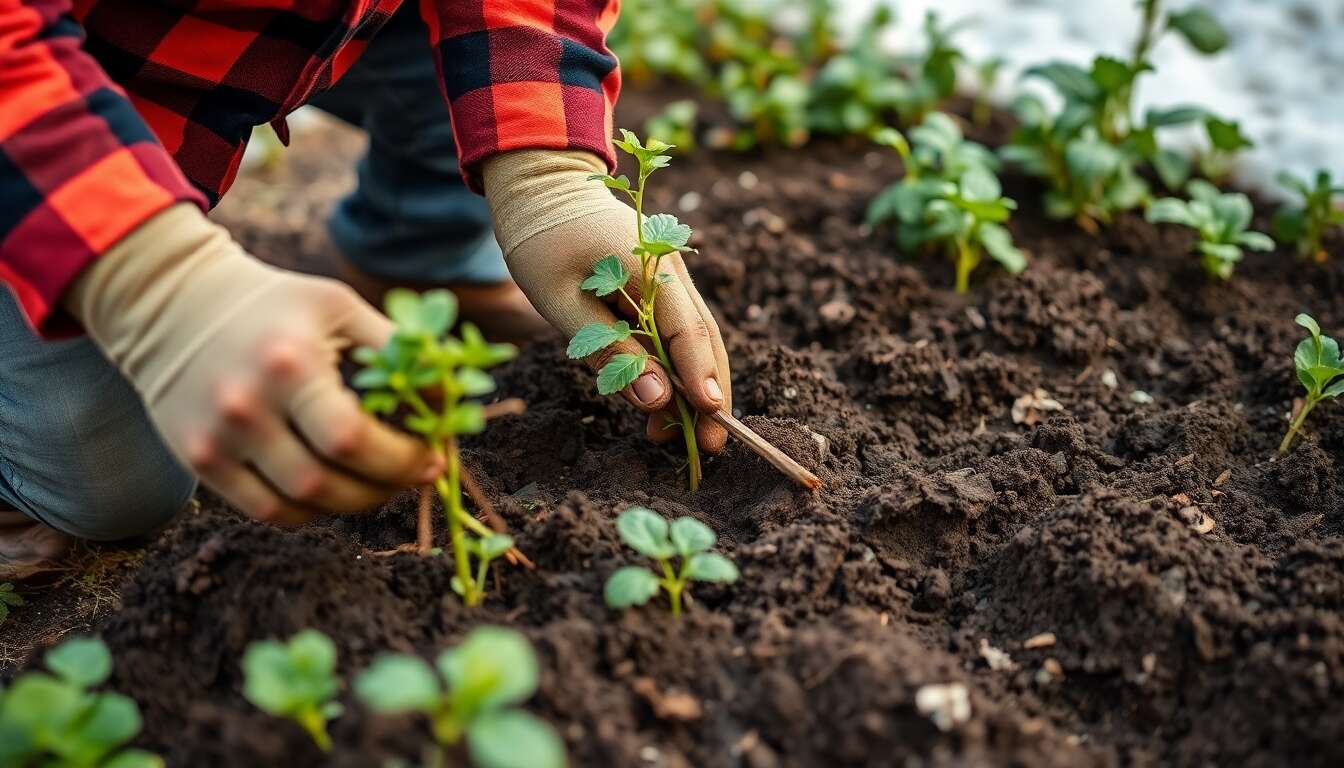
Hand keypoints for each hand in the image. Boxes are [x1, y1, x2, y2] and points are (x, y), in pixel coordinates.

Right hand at [66, 205, 440, 524]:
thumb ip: (397, 350)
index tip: (434, 456)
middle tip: (415, 473)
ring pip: (298, 507)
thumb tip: (453, 400)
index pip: (352, 440)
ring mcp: (215, 441)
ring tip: (379, 480)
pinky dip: (310, 511)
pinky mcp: (198, 462)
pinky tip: (336, 487)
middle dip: (385, 487)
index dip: (402, 460)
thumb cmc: (275, 305)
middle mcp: (244, 408)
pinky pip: (266, 512)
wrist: (173, 302)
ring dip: (353, 503)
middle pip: (326, 484)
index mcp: (288, 366)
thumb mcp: (339, 308)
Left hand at [484, 151, 731, 452]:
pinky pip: (676, 331)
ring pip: (695, 339)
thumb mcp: (559, 300)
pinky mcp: (659, 288)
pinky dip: (674, 367)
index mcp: (650, 265)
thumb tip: (656, 399)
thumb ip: (607, 350)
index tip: (713, 417)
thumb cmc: (541, 239)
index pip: (688, 330)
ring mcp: (670, 278)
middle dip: (709, 394)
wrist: (542, 185)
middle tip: (709, 446)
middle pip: (704, 339)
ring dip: (691, 387)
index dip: (702, 377)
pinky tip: (659, 401)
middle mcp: (672, 271)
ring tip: (672, 436)